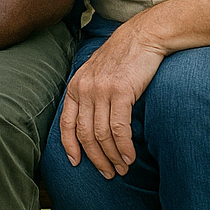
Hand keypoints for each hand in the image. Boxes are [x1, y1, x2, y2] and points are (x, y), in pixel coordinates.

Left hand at [57, 25, 164, 177]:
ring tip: (122, 169)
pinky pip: (118, 128)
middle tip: (108, 173)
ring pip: (101, 134)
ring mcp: (100, 90)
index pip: (66, 123)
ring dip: (113, 156)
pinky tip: (130, 157)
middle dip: (96, 158)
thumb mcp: (98, 75)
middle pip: (84, 134)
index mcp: (75, 86)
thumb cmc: (124, 59)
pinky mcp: (120, 91)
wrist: (144, 37)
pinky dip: (124, 146)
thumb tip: (93, 124)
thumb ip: (91, 95)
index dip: (69, 146)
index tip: (76, 163)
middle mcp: (84, 89)